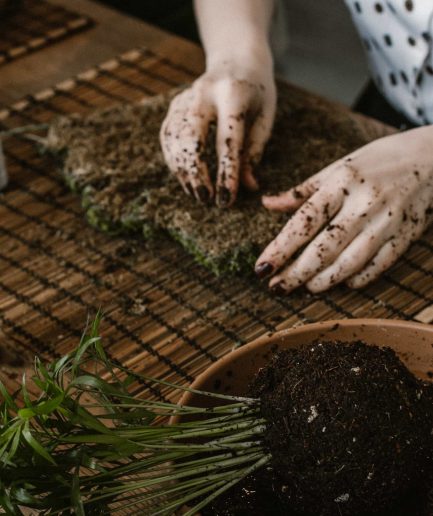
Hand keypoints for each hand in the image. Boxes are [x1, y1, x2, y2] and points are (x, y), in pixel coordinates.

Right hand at [160, 60, 275, 206]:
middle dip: (196, 174)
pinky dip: (175, 163)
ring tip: (198, 195)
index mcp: (233, 93)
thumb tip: (247, 187)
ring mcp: (184, 98)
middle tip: (206, 199)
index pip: (227, 140)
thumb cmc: (257, 93)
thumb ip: (254, 151)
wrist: (236, 58)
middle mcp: (203, 93)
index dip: (225, 173)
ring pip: (175, 141)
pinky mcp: (174, 106)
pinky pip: (168, 139)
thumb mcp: (265, 118)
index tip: (225, 200)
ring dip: (184, 173)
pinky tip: (186, 179)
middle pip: (191, 139)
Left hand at [255, 126, 432, 292]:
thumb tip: (267, 204)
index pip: (304, 220)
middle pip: (325, 247)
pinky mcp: (407, 234)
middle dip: (297, 272)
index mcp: (343, 182)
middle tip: (276, 287)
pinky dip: (360, 278)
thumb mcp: (338, 167)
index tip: (260, 268)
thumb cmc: (378, 161)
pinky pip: (381, 264)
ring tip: (303, 289)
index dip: (280, 248)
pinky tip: (342, 285)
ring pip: (352, 261)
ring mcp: (389, 221)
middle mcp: (365, 203)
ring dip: (324, 280)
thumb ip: (302, 191)